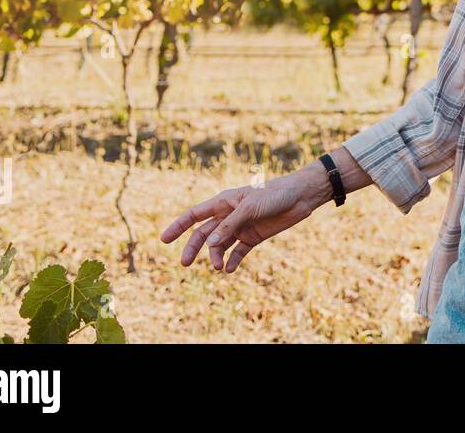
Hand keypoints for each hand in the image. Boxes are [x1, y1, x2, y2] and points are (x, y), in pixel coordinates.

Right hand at [160, 163, 331, 272]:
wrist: (301, 197)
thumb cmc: (275, 194)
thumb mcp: (250, 207)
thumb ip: (230, 225)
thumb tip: (210, 244)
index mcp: (224, 202)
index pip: (195, 214)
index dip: (178, 226)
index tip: (164, 239)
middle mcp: (229, 215)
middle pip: (204, 234)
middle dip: (193, 248)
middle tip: (184, 264)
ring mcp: (241, 227)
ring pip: (220, 245)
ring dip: (215, 256)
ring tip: (217, 267)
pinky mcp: (254, 237)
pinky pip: (238, 252)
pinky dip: (232, 261)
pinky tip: (228, 269)